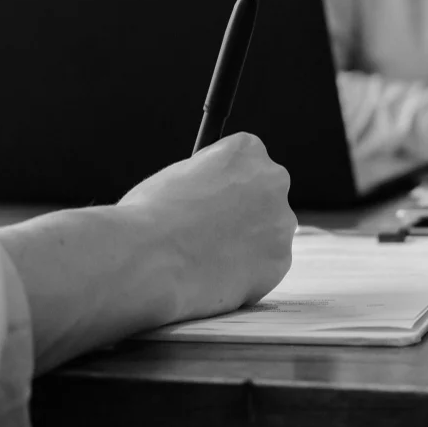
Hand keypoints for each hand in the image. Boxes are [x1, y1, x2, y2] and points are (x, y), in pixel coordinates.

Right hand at [119, 132, 295, 320]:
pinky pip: (264, 268)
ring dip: (246, 244)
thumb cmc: (149, 215)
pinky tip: (214, 277)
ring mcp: (280, 223)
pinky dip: (244, 274)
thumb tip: (214, 195)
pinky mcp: (278, 262)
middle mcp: (273, 180)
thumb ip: (208, 179)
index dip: (224, 182)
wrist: (147, 259)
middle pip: (264, 196)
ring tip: (205, 259)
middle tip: (213, 232)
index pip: (246, 161)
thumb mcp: (178, 174)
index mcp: (246, 149)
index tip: (211, 198)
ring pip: (267, 234)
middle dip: (244, 212)